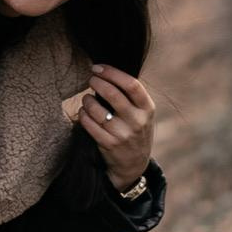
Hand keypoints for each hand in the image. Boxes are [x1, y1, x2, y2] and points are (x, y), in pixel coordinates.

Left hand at [78, 64, 154, 190]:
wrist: (135, 164)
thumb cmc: (136, 130)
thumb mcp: (143, 113)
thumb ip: (131, 95)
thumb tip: (106, 72)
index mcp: (148, 109)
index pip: (131, 84)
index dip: (112, 73)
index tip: (98, 68)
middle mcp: (137, 121)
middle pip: (113, 94)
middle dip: (97, 82)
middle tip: (91, 79)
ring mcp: (123, 134)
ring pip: (97, 109)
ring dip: (87, 99)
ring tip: (87, 98)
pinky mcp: (109, 144)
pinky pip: (89, 124)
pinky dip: (83, 114)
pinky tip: (84, 111)